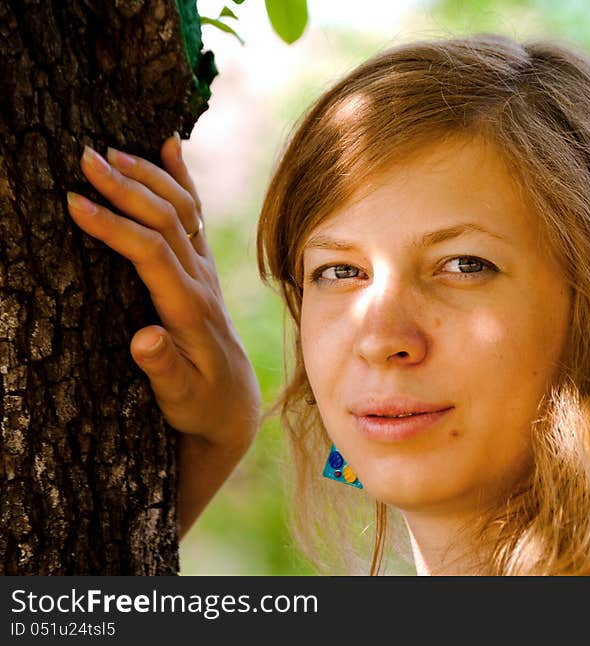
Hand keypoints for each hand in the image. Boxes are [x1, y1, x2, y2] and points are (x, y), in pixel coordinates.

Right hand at [66, 135, 261, 449]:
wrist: (233, 402)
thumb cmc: (200, 403)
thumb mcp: (179, 397)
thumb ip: (164, 369)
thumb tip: (144, 339)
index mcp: (190, 310)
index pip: (152, 255)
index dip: (115, 227)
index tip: (75, 203)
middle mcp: (201, 282)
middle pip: (168, 222)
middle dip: (127, 187)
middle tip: (84, 157)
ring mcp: (204, 271)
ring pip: (183, 211)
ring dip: (149, 176)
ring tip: (111, 149)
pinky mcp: (202, 268)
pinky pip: (195, 215)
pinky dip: (182, 179)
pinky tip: (170, 145)